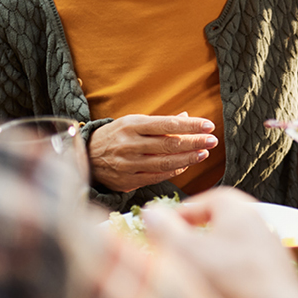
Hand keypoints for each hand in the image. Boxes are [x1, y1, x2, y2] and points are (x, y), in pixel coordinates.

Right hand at [89, 114, 218, 191]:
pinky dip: (174, 171)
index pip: (167, 124)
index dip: (190, 126)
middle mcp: (129, 144)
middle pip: (169, 144)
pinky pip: (157, 176)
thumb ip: (161, 123)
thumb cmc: (115, 136)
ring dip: (188, 159)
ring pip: (165, 163)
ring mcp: (128, 164)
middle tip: (212, 140)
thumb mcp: (133, 122)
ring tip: (203, 153)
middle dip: (194, 142)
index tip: (208, 125)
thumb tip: (187, 117)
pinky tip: (186, 165)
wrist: (85, 156)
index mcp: (132, 125)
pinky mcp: (128, 180)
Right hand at [142, 188, 297, 297]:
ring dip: (207, 265)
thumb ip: (164, 230)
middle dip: (192, 241)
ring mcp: (271, 256)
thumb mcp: (184, 251)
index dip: (182, 213)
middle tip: (170, 255)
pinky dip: (224, 284)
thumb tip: (151, 212)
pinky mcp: (274, 283)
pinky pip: (242, 276)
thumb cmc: (231, 281)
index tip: (161, 228)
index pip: (209, 200)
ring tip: (186, 282)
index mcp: (241, 210)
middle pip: (220, 227)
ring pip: (230, 254)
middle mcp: (261, 228)